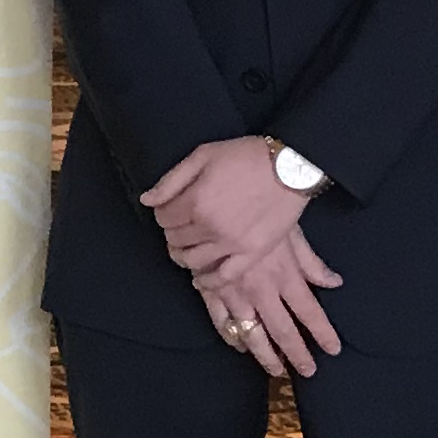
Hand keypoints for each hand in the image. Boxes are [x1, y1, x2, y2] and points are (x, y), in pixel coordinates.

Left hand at [143, 135, 312, 275]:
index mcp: (195, 201)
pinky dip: (207, 281)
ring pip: (192, 260)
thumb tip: (146, 200)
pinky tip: (200, 278)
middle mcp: (209, 226)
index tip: (171, 208)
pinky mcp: (252, 254)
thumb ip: (171, 181)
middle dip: (173, 231)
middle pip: (175, 239)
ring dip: (184, 255)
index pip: (163, 218)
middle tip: (181, 225)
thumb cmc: (246, 156)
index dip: (163, 212)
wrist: (291, 166)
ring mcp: (231, 244)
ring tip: (186, 248)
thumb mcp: (203, 156)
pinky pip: (223, 277)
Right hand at [196, 222, 343, 378]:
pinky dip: (231, 336)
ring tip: (276, 369)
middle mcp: (261, 288)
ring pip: (252, 332)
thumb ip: (312, 263)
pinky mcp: (212, 288)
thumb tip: (334, 282)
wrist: (224, 197)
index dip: (322, 333)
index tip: (333, 350)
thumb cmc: (263, 211)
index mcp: (285, 274)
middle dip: (296, 353)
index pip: (310, 312)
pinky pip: (221, 320)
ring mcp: (235, 291)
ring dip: (265, 354)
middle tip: (308, 371)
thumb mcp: (293, 233)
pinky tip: (240, 346)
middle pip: (283, 330)